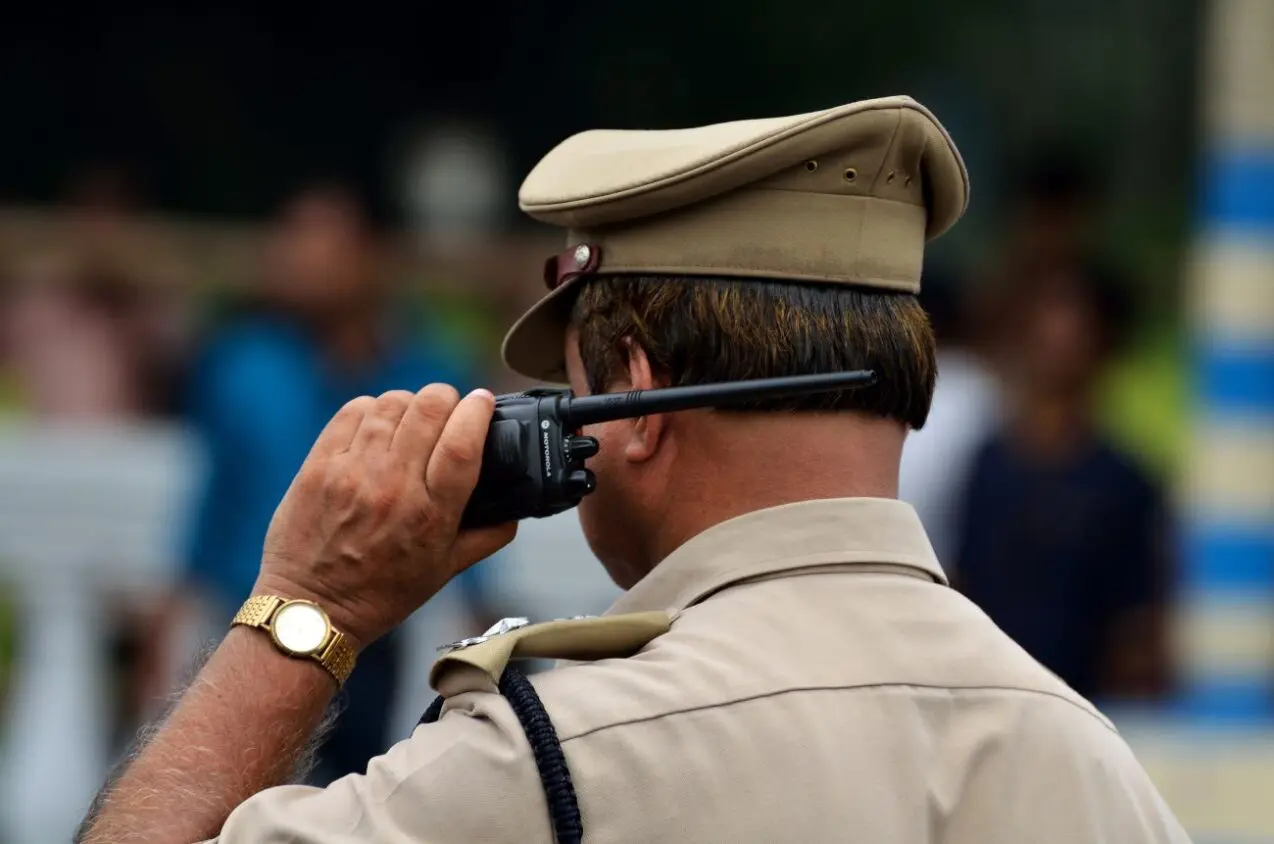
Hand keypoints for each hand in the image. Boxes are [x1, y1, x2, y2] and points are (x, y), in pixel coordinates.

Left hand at [254, 385, 516, 649]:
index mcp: (431, 515)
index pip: (463, 442)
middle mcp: (393, 487)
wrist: (311, 608)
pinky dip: (373, 409)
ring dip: (411, 403)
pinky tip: (379, 424)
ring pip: (392, 403)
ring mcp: (352, 472)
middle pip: (429, 409)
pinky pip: (353, 411)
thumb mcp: (445, 572)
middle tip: (449, 408)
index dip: (478, 410)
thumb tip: (515, 510)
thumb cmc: (380, 593)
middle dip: (447, 398)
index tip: (484, 402)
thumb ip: (487, 537)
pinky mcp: (320, 465)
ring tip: (413, 418)